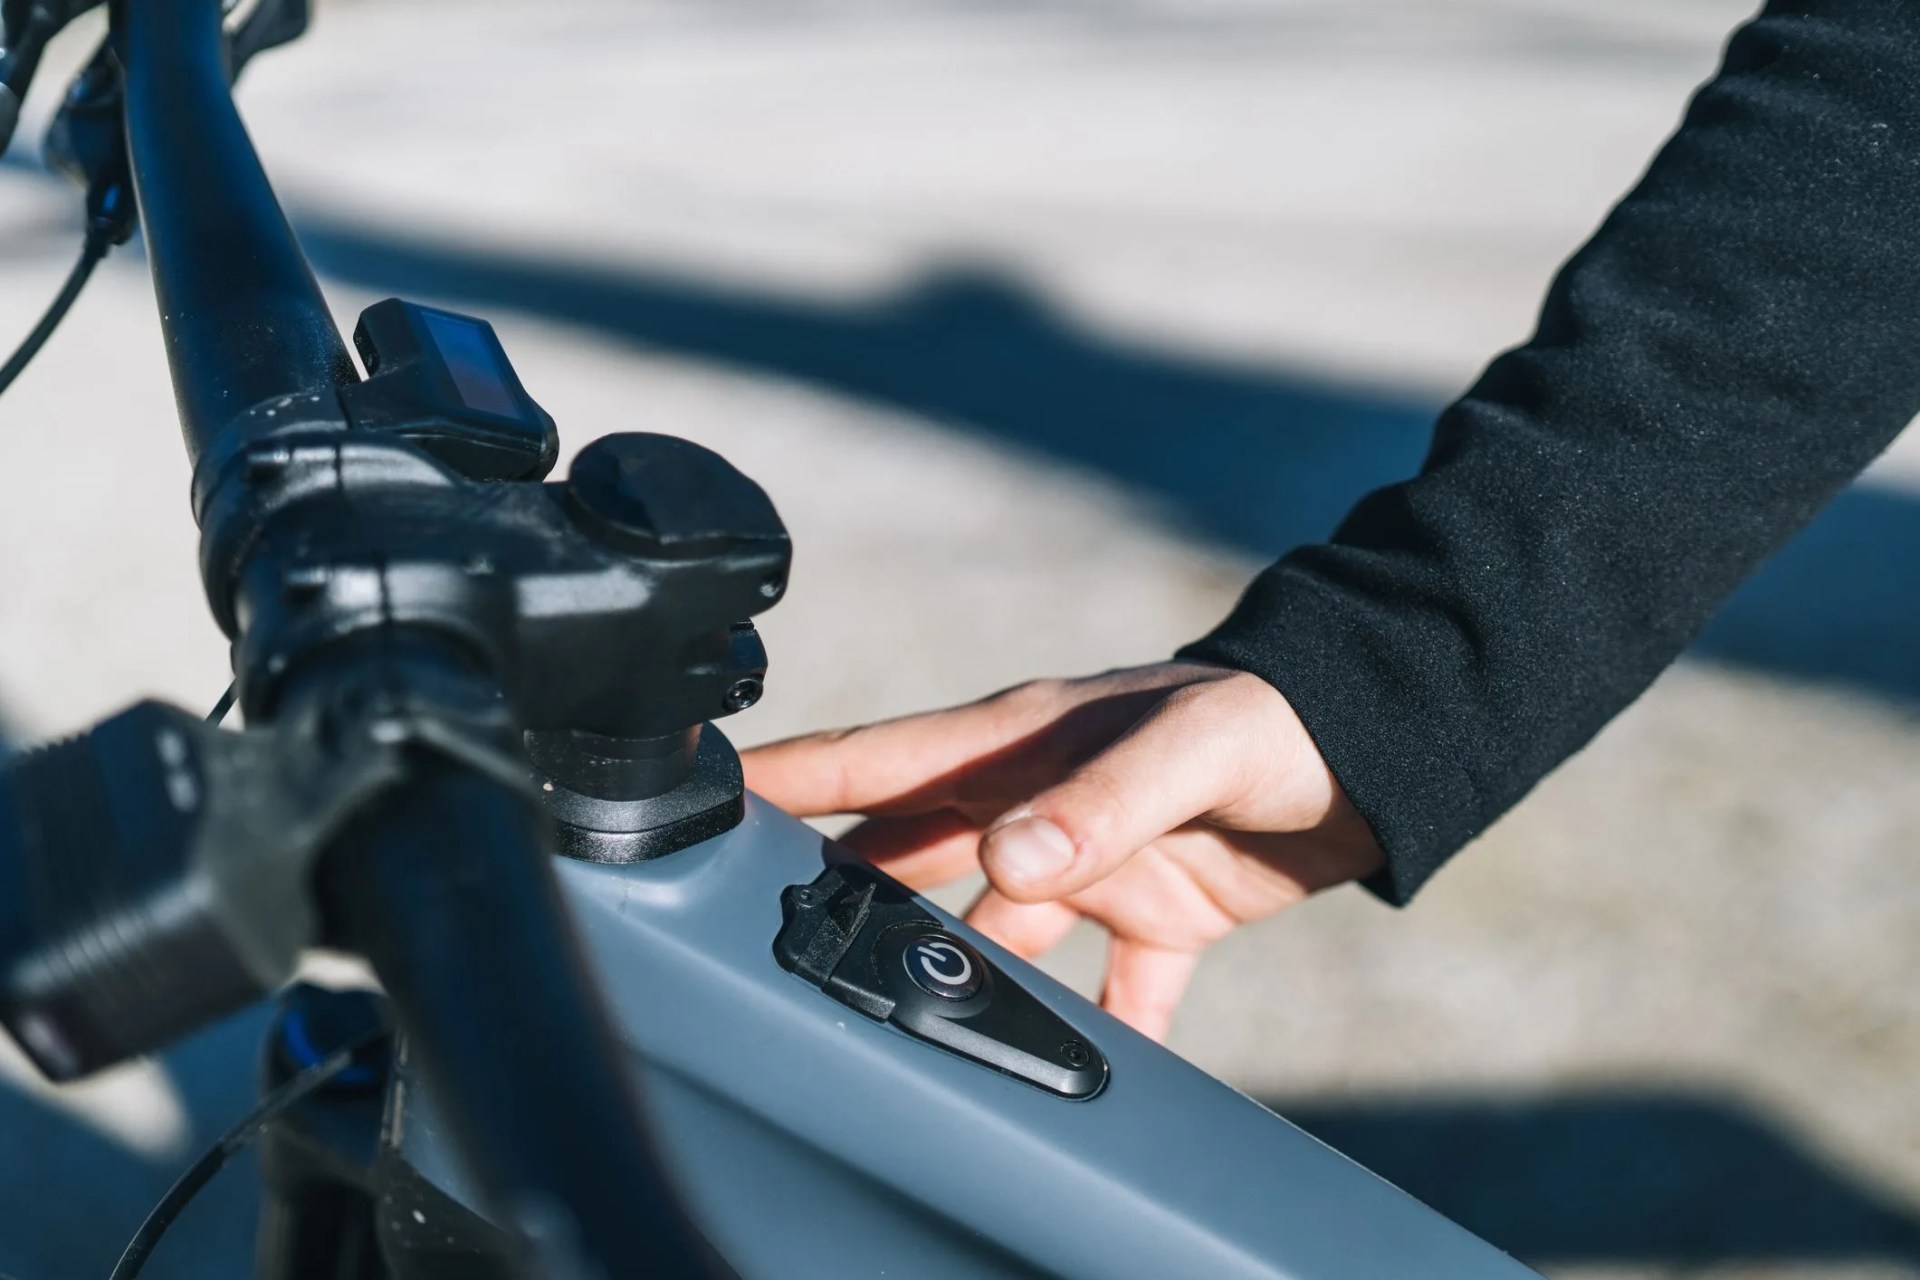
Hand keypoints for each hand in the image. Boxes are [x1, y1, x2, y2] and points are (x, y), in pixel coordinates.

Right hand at [741, 662, 1383, 1039]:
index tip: (700, 794)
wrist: (1383, 746)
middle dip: (835, 888)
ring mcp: (1092, 863)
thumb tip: (1008, 860)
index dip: (788, 778)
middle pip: (905, 852)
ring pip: (987, 931)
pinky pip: (1107, 992)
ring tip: (884, 1026)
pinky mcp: (1157, 917)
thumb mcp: (1190, 746)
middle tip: (756, 935)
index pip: (879, 761)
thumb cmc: (1276, 717)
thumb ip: (1102, 801)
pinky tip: (1071, 1086)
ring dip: (947, 974)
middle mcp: (1037, 805)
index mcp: (1024, 745)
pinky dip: (1092, 1036)